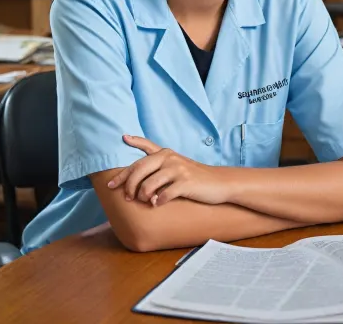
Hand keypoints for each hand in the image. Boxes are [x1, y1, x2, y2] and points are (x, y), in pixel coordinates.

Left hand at [107, 135, 228, 206]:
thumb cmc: (194, 177)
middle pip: (139, 169)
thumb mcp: (177, 165)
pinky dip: (158, 202)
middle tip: (126, 197)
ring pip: (148, 185)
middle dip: (128, 184)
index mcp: (165, 153)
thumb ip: (159, 166)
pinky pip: (164, 195)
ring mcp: (178, 170)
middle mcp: (169, 158)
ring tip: (145, 201)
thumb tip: (138, 177)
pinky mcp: (185, 183)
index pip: (146, 145)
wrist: (219, 183)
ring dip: (143, 196)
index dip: (134, 142)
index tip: (123, 138)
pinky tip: (158, 204)